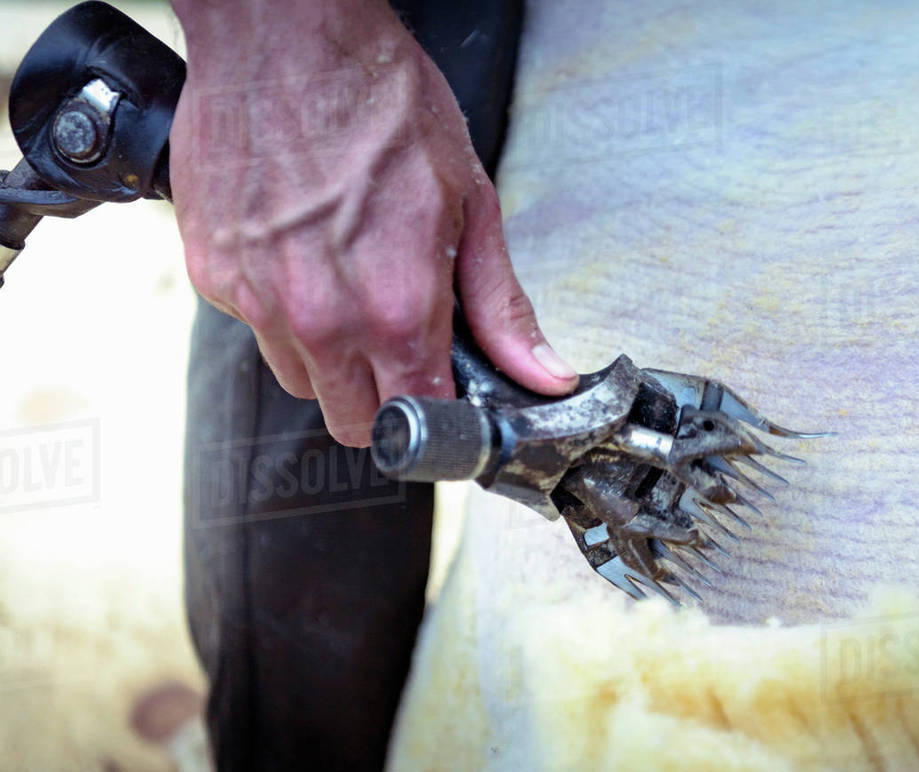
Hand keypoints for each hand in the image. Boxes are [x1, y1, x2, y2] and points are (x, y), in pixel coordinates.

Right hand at [168, 0, 577, 445]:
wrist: (286, 35)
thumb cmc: (379, 102)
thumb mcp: (469, 204)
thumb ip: (500, 305)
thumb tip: (540, 372)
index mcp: (396, 308)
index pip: (418, 420)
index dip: (437, 414)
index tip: (443, 393)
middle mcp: (320, 319)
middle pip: (353, 420)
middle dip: (384, 397)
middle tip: (401, 344)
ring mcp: (258, 302)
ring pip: (299, 380)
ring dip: (330, 358)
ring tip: (349, 285)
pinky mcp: (213, 277)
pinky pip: (254, 329)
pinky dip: (280, 311)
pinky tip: (303, 256)